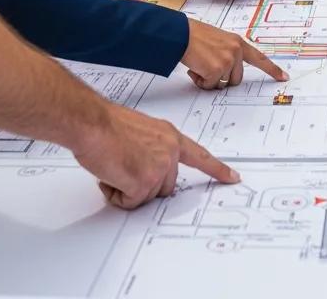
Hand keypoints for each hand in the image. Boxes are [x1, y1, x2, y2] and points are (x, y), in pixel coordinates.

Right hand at [70, 102, 238, 208]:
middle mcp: (170, 151)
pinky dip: (117, 195)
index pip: (200, 156)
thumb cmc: (108, 125)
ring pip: (147, 197)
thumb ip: (153, 149)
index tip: (233, 178)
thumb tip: (147, 167)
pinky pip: (131, 203)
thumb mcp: (141, 132)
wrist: (93, 124)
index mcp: (170, 136)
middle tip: (124, 167)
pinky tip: (111, 174)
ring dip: (128, 190)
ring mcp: (160, 167)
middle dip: (144, 185)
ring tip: (115, 167)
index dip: (217, 169)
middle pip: (166, 186)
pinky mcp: (144, 182)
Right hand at [181, 19, 288, 89]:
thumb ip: (229, 53)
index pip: (260, 58)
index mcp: (238, 43)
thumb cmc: (195, 37)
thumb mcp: (219, 41)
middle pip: (237, 79)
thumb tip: (229, 74)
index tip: (283, 77)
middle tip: (207, 68)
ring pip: (223, 84)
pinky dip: (201, 81)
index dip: (272, 70)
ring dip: (210, 80)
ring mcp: (228, 60)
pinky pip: (210, 86)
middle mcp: (236, 51)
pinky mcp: (217, 70)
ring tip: (200, 66)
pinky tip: (195, 68)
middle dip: (222, 79)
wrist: (181, 34)